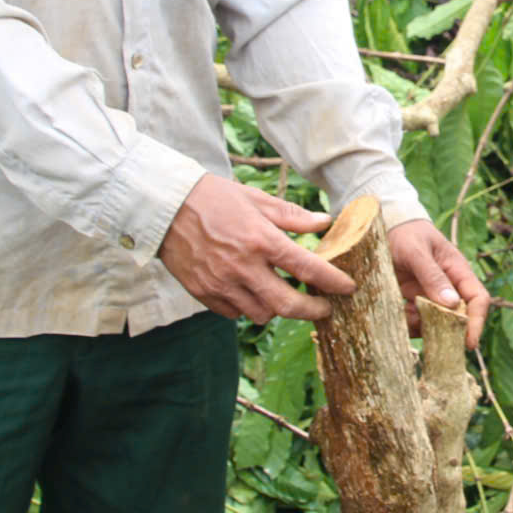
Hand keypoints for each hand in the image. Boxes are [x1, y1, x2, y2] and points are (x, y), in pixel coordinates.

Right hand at [158, 175, 354, 322]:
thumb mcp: (255, 199)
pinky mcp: (204, 294)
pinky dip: (248, 308)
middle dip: (312, 311)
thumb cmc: (212, 198)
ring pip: (262, 314)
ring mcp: (221, 284)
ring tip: (284, 296)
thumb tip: (324, 222)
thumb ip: (291, 216)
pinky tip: (252, 292)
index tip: (348, 287)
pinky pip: (235, 313)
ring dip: (278, 309)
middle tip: (325, 308)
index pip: (307, 268)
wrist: (164, 207)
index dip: (333, 281)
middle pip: (287, 305)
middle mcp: (243, 267)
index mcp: (260, 239)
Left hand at [388, 219, 488, 346]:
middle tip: (434, 341)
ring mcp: (430, 296)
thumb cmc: (405, 234)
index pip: (478, 299)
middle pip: (459, 318)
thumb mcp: (416, 251)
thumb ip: (432, 275)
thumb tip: (452, 304)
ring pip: (436, 323)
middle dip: (448, 331)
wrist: (385, 229)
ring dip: (424, 327)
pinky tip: (399, 311)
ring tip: (407, 314)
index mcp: (457, 271)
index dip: (476, 322)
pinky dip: (409, 323)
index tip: (468, 342)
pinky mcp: (414, 301)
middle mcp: (448, 287)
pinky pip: (416, 321)